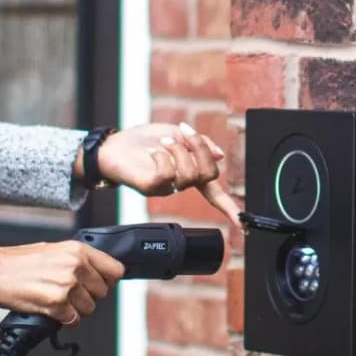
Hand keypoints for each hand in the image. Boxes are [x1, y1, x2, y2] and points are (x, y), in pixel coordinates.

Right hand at [0, 240, 124, 324]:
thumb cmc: (15, 261)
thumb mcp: (52, 250)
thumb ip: (76, 260)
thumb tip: (95, 273)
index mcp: (77, 250)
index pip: (115, 269)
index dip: (107, 280)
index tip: (99, 283)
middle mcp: (75, 266)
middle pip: (103, 292)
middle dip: (88, 296)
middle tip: (69, 293)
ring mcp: (66, 286)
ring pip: (89, 309)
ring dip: (75, 309)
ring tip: (56, 299)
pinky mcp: (55, 305)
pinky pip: (73, 320)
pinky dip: (63, 319)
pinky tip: (49, 308)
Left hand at [91, 122, 241, 226]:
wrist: (113, 144)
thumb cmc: (144, 139)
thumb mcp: (178, 133)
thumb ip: (200, 144)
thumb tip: (219, 157)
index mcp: (190, 172)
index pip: (215, 194)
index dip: (230, 208)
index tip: (243, 223)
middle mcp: (180, 184)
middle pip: (208, 173)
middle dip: (199, 147)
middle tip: (183, 132)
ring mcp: (166, 188)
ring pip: (188, 174)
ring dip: (178, 149)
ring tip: (164, 141)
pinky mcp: (151, 188)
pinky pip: (167, 174)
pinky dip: (163, 155)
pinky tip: (153, 152)